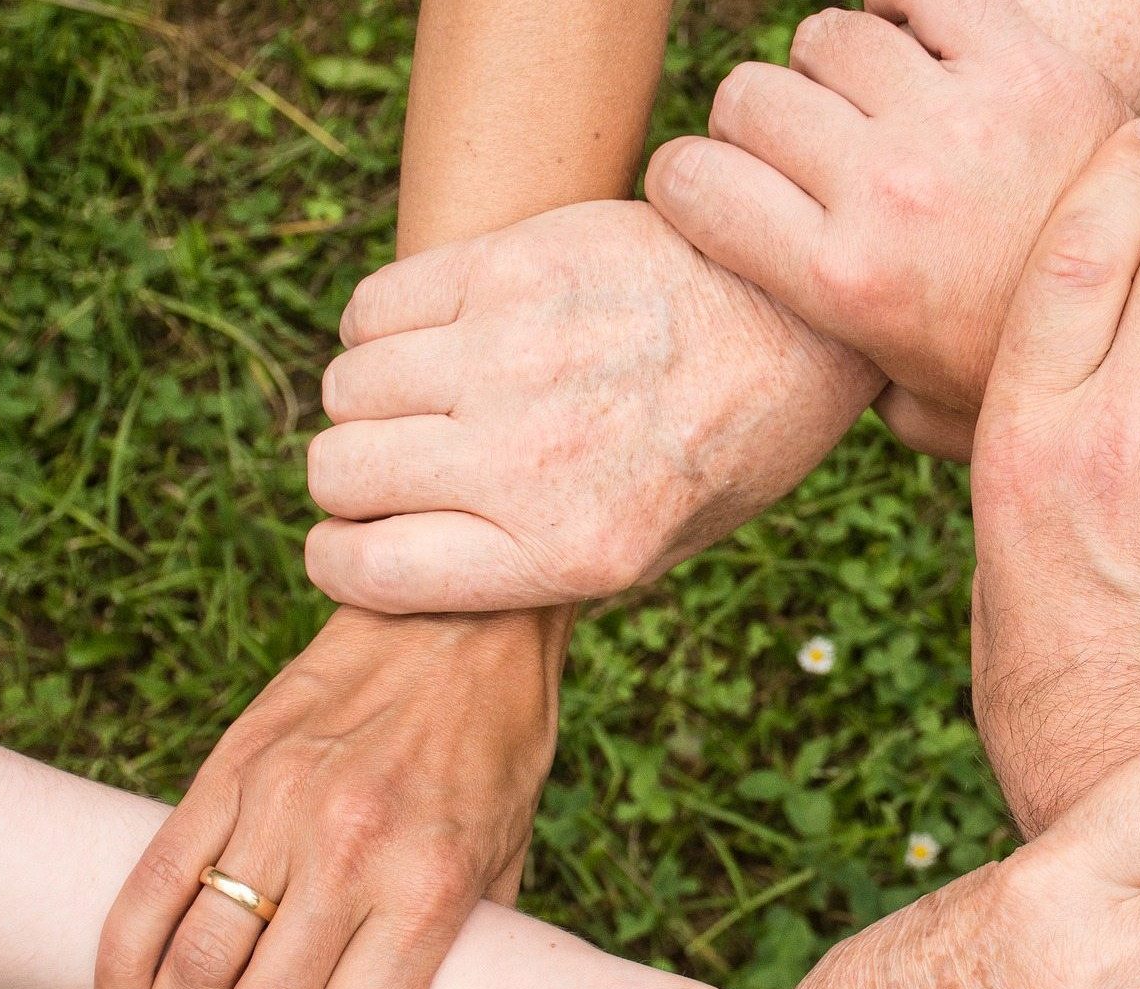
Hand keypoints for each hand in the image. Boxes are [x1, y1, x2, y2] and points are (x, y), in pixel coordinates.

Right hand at [93, 607, 566, 988]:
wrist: (459, 619)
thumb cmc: (497, 746)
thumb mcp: (508, 855)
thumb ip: (460, 946)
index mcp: (428, 888)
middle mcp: (349, 854)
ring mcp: (278, 808)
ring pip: (192, 966)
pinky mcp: (228, 770)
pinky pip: (151, 886)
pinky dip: (120, 966)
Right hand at [304, 199, 880, 613]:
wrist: (800, 319)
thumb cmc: (728, 445)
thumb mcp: (655, 550)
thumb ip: (534, 566)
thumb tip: (408, 566)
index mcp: (569, 552)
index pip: (367, 570)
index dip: (342, 560)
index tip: (354, 543)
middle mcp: (530, 460)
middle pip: (339, 473)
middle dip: (353, 480)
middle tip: (402, 466)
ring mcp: (514, 356)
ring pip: (347, 387)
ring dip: (370, 400)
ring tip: (429, 397)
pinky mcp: (511, 266)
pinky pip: (373, 307)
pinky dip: (381, 328)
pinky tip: (436, 336)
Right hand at [646, 0, 1125, 459]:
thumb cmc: (1022, 369)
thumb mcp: (915, 406)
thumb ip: (834, 377)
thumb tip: (775, 361)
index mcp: (844, 282)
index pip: (689, 181)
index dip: (685, 181)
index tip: (711, 192)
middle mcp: (888, 190)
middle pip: (749, 98)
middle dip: (755, 126)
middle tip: (799, 157)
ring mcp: (957, 118)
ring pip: (824, 36)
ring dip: (831, 68)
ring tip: (866, 108)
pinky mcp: (1022, 61)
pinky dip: (902, 10)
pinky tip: (916, 53)